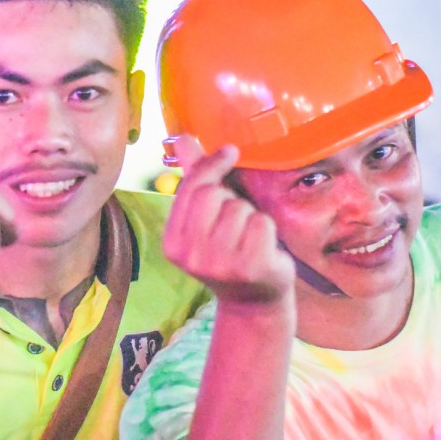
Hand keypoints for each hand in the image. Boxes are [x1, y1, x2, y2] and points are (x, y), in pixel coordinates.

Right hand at [163, 136, 294, 305]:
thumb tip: (182, 138)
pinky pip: (261, 223)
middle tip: (236, 220)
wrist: (252, 301)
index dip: (212, 165)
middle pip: (213, 195)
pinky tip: (262, 247)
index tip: (230, 152)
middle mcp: (190, 256)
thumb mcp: (206, 218)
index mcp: (173, 242)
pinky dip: (267, 229)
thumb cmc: (230, 251)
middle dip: (232, 199)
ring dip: (250, 216)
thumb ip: (194, 177)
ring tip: (248, 238)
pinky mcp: (249, 267)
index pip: (191, 188)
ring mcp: (219, 264)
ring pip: (239, 208)